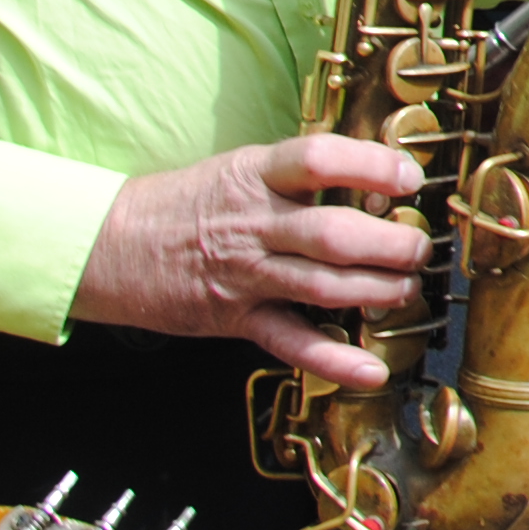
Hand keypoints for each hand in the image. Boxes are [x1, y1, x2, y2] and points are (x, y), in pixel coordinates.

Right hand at [72, 134, 429, 389]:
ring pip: (321, 286)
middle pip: (333, 233)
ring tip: (407, 290)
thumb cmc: (185, 203)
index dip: (370, 166)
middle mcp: (255, 223)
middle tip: (420, 248)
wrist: (108, 245)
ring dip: (376, 292)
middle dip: (389, 244)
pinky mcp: (235, 317)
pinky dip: (333, 359)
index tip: (409, 177)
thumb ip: (297, 174)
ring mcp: (246, 273)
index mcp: (256, 175)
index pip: (319, 160)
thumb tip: (371, 173)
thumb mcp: (239, 167)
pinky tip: (369, 369)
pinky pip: (289, 341)